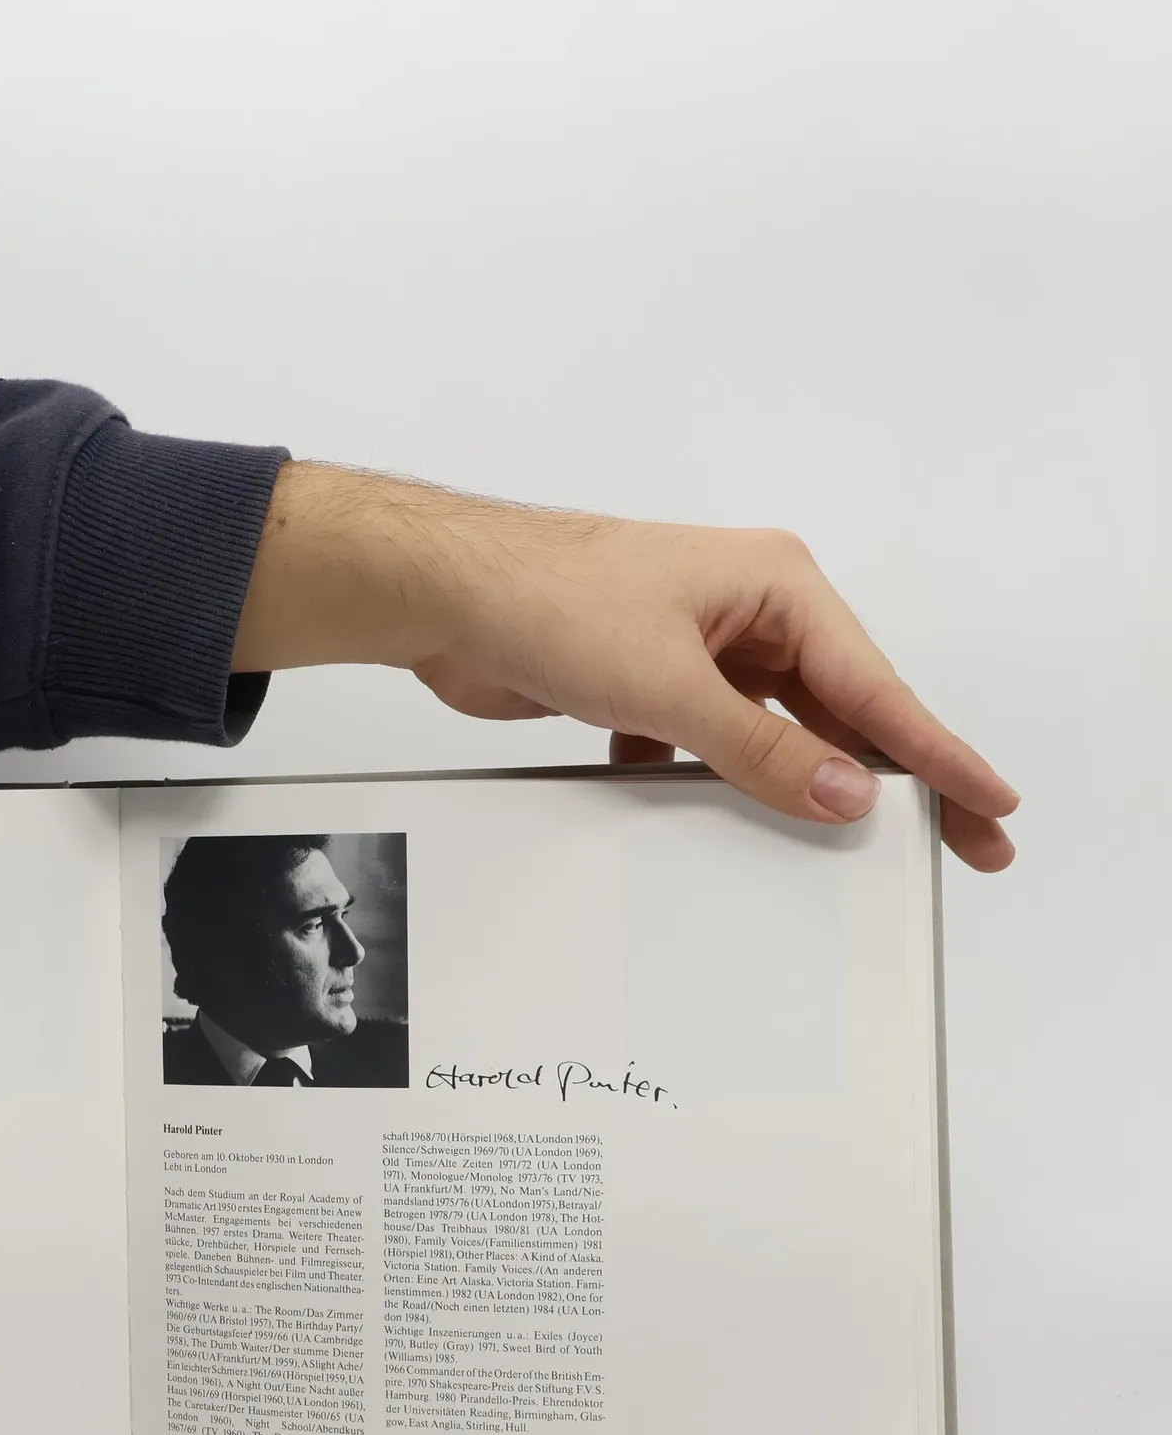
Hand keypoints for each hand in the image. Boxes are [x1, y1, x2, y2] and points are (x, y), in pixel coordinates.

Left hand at [233, 463, 1017, 870]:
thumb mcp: (669, 687)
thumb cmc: (549, 598)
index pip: (876, 686)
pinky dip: (712, 781)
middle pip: (834, 711)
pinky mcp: (645, 681)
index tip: (991, 801)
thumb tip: (844, 793)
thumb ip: (760, 750)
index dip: (937, 752)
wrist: (443, 596)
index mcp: (775, 587)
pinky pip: (705, 743)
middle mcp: (745, 612)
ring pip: (767, 732)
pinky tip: (718, 821)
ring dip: (789, 784)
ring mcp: (694, 647)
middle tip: (953, 843)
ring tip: (842, 847)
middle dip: (881, 778)